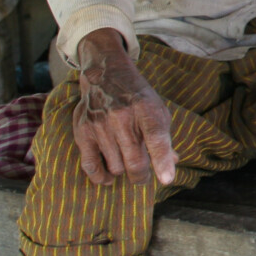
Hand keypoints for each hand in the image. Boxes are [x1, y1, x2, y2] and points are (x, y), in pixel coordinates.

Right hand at [72, 29, 176, 186]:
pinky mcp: (83, 132)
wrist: (106, 75)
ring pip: (116, 167)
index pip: (157, 138)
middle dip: (142, 176)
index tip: (167, 179)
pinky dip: (101, 177)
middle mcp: (123, 118)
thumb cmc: (137, 98)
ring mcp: (100, 126)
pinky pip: (90, 166)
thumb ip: (164, 137)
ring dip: (123, 171)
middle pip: (135, 162)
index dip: (162, 161)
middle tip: (142, 176)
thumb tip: (172, 164)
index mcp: (146, 110)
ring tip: (125, 162)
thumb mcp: (156, 110)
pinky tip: (109, 177)